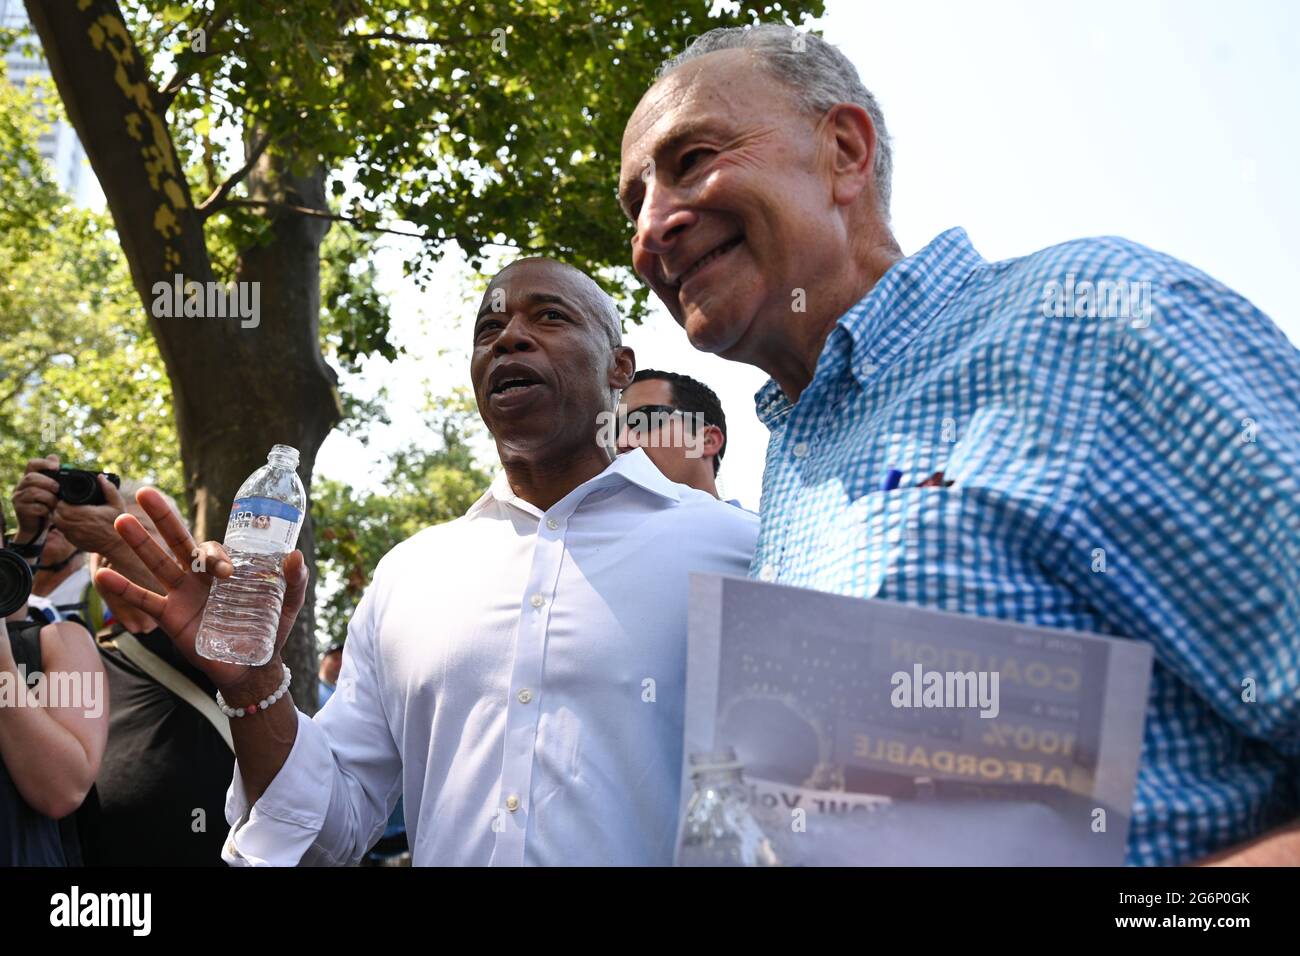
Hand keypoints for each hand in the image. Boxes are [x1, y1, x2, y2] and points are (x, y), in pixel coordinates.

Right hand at [11, 455, 60, 541]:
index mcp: (29, 478)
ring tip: (55, 503)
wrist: (36, 527)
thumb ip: (53, 475)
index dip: (44, 463)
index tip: (57, 467)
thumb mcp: (52, 490)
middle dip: (48, 482)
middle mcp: (21, 486)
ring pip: (33, 492)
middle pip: (31, 477)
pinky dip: (46, 510)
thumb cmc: (46, 505)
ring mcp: (18, 498)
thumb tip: (54, 457)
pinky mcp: (20, 510)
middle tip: (58, 489)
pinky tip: (49, 512)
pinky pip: (35, 507)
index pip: (32, 464)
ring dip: (49, 497)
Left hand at [51, 474, 129, 554]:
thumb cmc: (117, 523)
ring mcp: (75, 535)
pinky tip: (70, 520)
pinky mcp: (74, 541)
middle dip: (58, 507)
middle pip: (57, 514)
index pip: (62, 506)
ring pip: (57, 523)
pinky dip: (63, 525)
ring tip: (66, 510)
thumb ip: (109, 489)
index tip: (66, 498)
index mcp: (87, 514)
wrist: (118, 544)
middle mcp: (78, 525)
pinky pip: (62, 531)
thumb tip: (100, 476)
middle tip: (64, 502)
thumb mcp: (117, 504)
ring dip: (58, 515)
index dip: (61, 501)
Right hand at [93, 487, 308, 694]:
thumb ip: (296, 580)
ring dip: (140, 543)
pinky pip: (144, 600)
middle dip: (163, 517)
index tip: (226, 573)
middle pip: (178, 541)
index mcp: (225, 569)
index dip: (215, 555)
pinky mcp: (170, 617)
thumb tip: (295, 555)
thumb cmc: (269, 630)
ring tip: (121, 521)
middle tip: (146, 492)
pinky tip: (102, 574)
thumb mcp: (289, 603)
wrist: (251, 666)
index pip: (213, 549)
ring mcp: (181, 595)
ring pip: (157, 563)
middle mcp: (199, 576)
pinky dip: (123, 589)